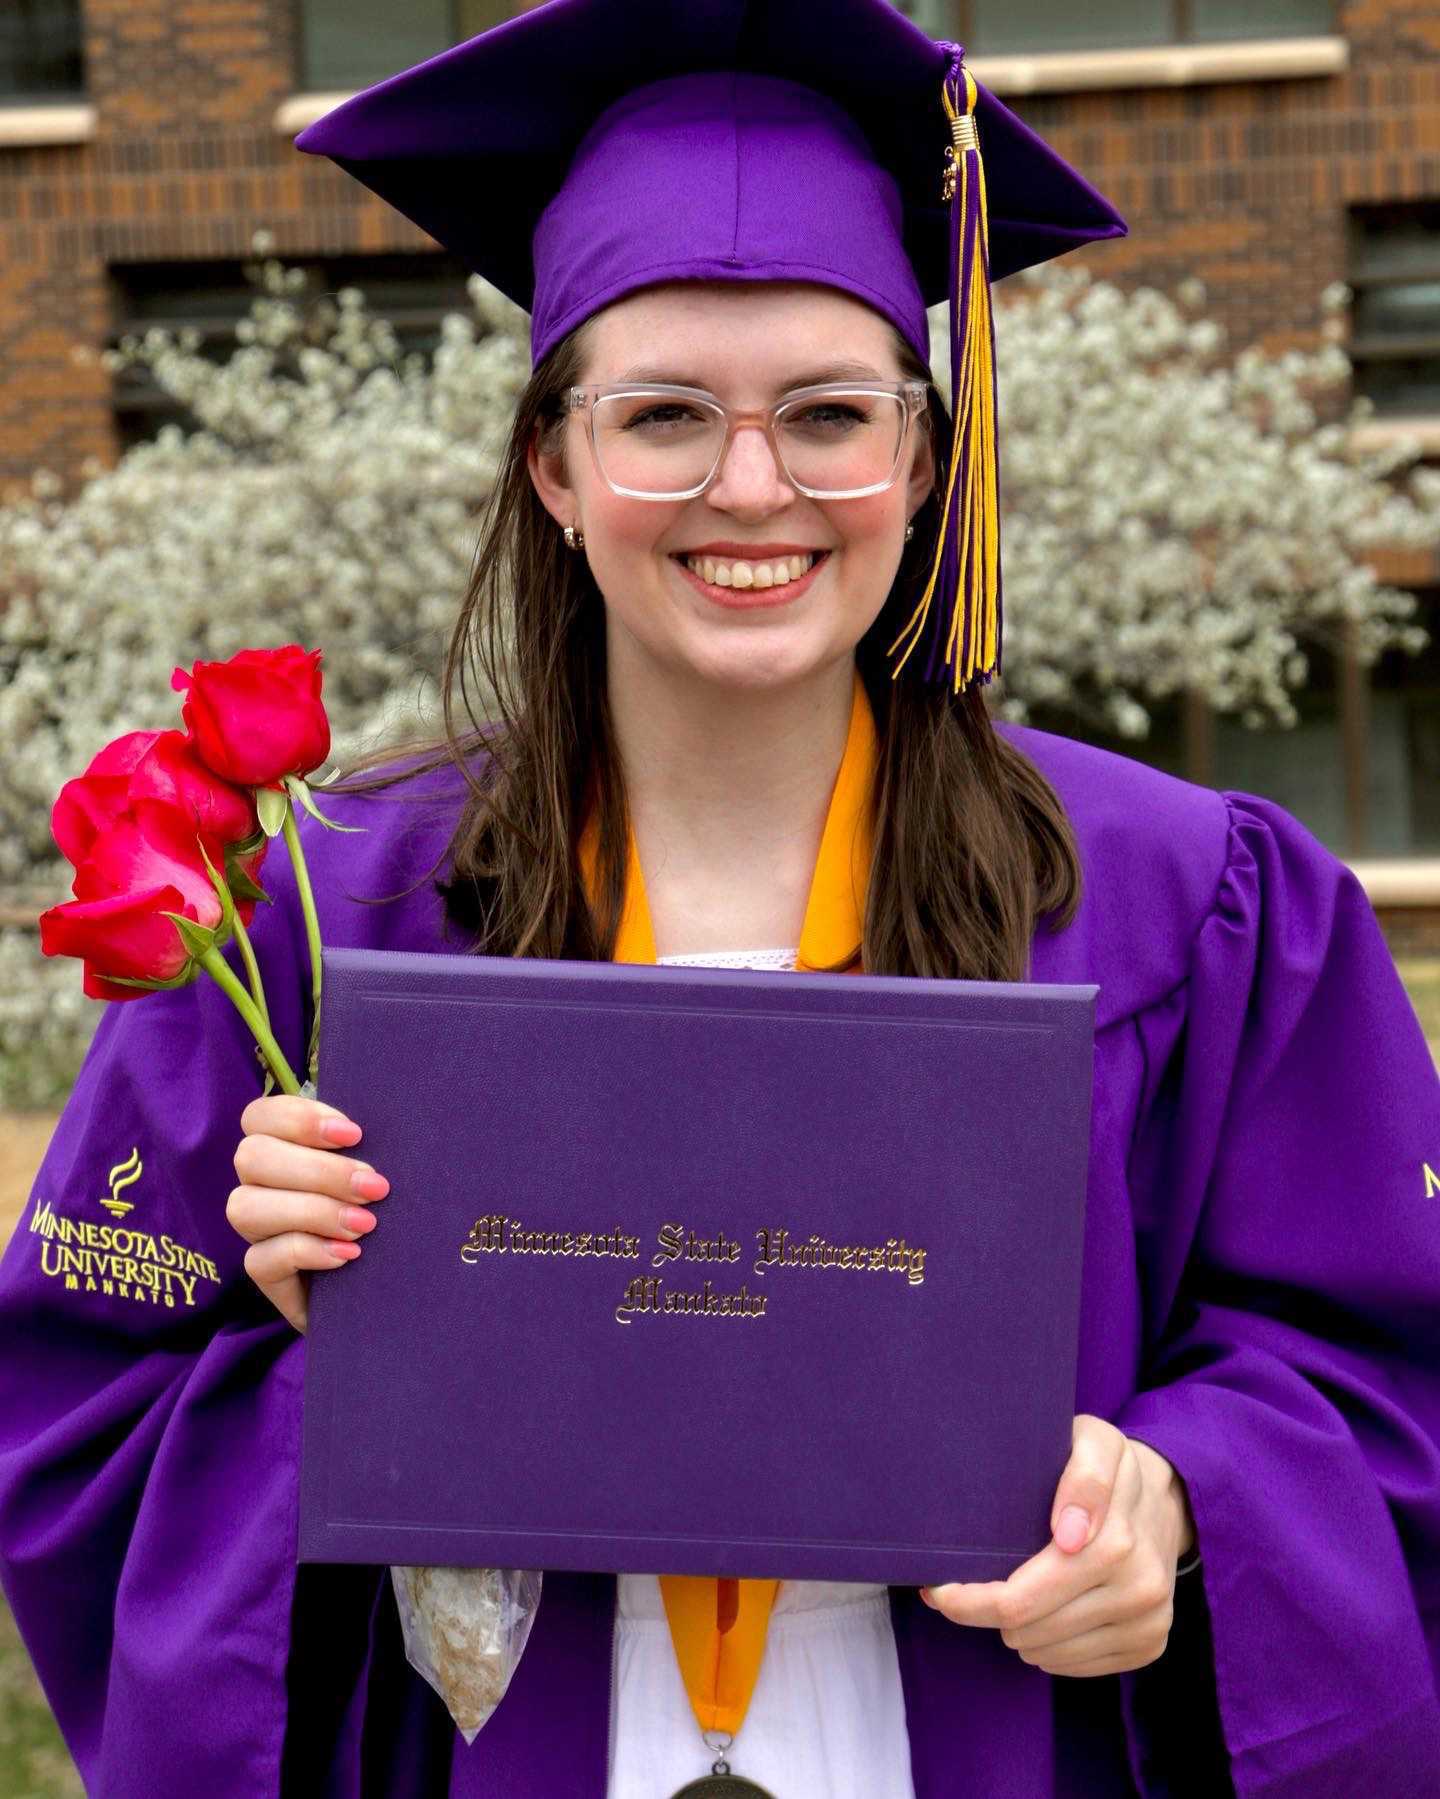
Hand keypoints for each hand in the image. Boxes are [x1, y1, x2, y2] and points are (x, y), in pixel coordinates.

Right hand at [226, 1093, 388, 1332]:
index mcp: (280, 1146)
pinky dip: (307, 1251)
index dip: (298, 1119)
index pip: (258, 1116)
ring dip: (312, 1211)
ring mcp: (256, 1230)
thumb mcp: (374, 1171)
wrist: (390, 1278)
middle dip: (318, 1170)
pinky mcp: (264, 1273)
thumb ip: (364, 1147)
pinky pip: (259, 1259)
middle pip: (251, 1157)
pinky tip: (348, 1254)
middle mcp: (258, 1184)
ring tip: (365, 1225)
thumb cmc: (384, 1208)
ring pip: (245, 1207)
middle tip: (374, 1187)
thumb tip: (369, 1132)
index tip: (354, 1134)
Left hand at [921, 1414, 1194, 1677]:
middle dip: (988, 1613)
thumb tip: (1071, 1534)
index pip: (1019, 1600)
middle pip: (1027, 1631)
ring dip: (1019, 1632)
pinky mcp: (1151, 1645)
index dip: (969, 1601)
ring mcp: (1147, 1622)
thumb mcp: (1092, 1442)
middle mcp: (1138, 1588)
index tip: (938, 1589)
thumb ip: (1082, 1476)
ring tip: (1016, 1594)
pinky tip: (1047, 1614)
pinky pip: (1076, 1667)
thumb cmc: (1108, 1467)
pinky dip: (1049, 1647)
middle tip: (973, 1588)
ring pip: (1048, 1654)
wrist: (1165, 1501)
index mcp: (1114, 1543)